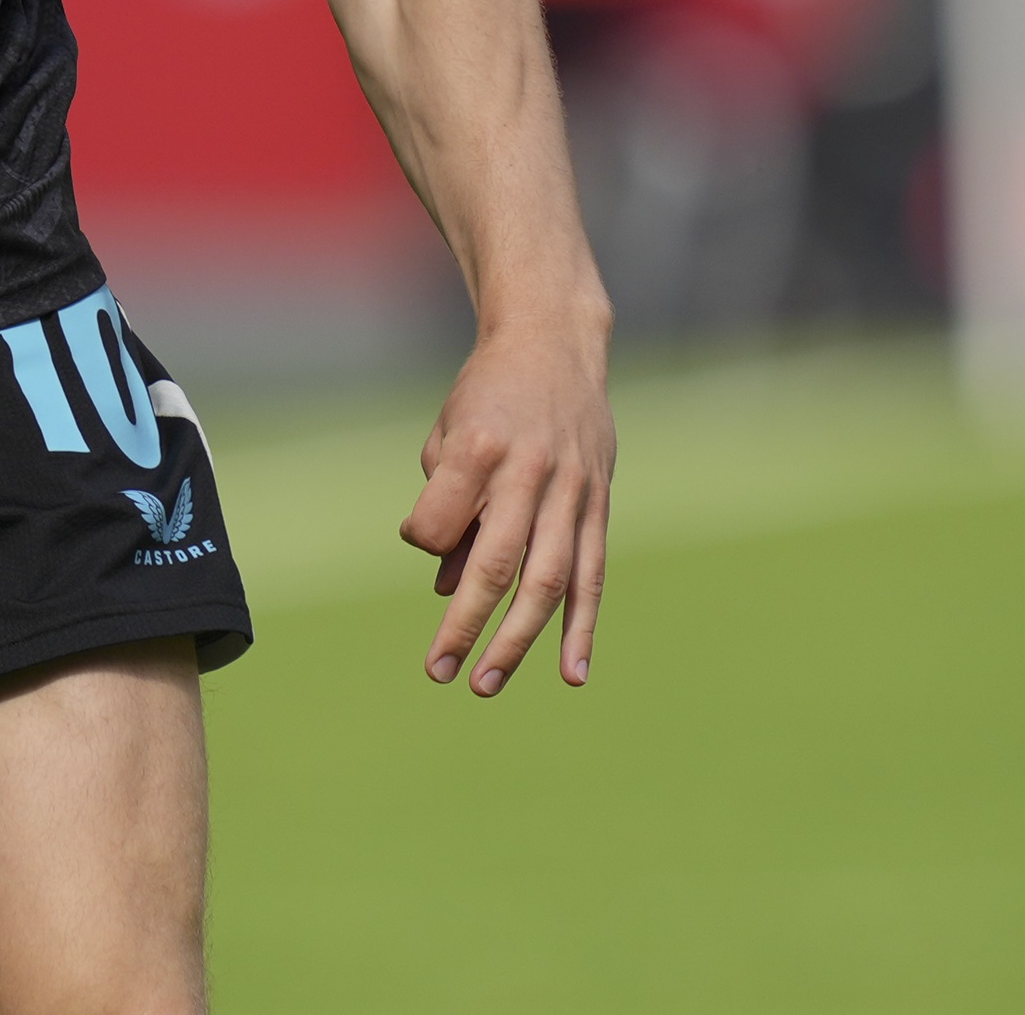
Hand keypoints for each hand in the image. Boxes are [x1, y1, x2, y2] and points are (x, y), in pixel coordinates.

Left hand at [399, 317, 612, 696]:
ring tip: (487, 682)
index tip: (425, 541)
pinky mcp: (599, 501)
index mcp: (479, 447)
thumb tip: (447, 587)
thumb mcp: (449, 433)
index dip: (426, 541)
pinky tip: (572, 673)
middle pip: (497, 563)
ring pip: (549, 580)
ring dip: (519, 640)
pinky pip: (592, 573)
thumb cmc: (487, 394)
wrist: (553, 342)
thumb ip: (446, 506)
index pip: (439, 522)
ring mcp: (571, 488)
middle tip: (440, 670)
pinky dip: (582, 627)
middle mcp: (529, 470)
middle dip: (466, 624)